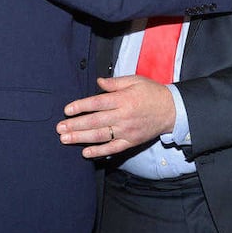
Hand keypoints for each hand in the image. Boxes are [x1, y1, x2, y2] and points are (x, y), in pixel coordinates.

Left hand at [56, 76, 175, 158]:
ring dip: (81, 138)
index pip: (97, 103)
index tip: (67, 110)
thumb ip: (115, 82)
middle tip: (60, 128)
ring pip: (100, 136)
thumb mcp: (135, 80)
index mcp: (123, 99)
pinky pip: (112, 148)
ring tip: (66, 138)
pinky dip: (98, 151)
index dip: (81, 107)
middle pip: (95, 121)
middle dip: (75, 125)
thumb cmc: (152, 93)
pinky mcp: (131, 141)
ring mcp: (127, 131)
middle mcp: (123, 116)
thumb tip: (98, 82)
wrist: (171, 110)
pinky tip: (85, 152)